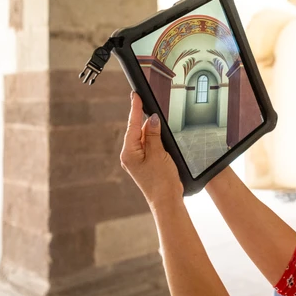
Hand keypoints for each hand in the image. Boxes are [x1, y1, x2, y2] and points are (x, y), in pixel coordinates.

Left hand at [120, 92, 182, 207]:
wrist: (166, 200)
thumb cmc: (161, 181)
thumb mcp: (158, 154)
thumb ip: (153, 135)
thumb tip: (151, 119)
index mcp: (129, 153)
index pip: (132, 125)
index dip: (135, 109)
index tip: (135, 95)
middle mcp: (129, 156)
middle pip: (138, 131)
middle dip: (148, 123)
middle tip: (157, 115)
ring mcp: (136, 160)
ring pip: (144, 138)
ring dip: (153, 134)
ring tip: (163, 141)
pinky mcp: (144, 163)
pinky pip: (148, 146)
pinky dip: (155, 142)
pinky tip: (162, 143)